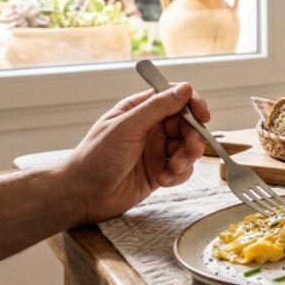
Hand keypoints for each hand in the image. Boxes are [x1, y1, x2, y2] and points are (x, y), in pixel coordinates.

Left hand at [57, 83, 210, 223]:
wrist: (82, 196)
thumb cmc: (96, 157)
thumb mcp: (127, 127)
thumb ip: (157, 107)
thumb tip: (185, 88)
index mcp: (140, 110)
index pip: (175, 98)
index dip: (193, 104)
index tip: (203, 116)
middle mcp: (151, 128)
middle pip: (187, 125)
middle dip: (193, 137)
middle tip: (191, 151)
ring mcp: (155, 150)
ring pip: (187, 147)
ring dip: (186, 158)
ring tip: (173, 169)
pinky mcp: (159, 172)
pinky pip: (182, 169)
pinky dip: (179, 175)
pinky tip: (163, 180)